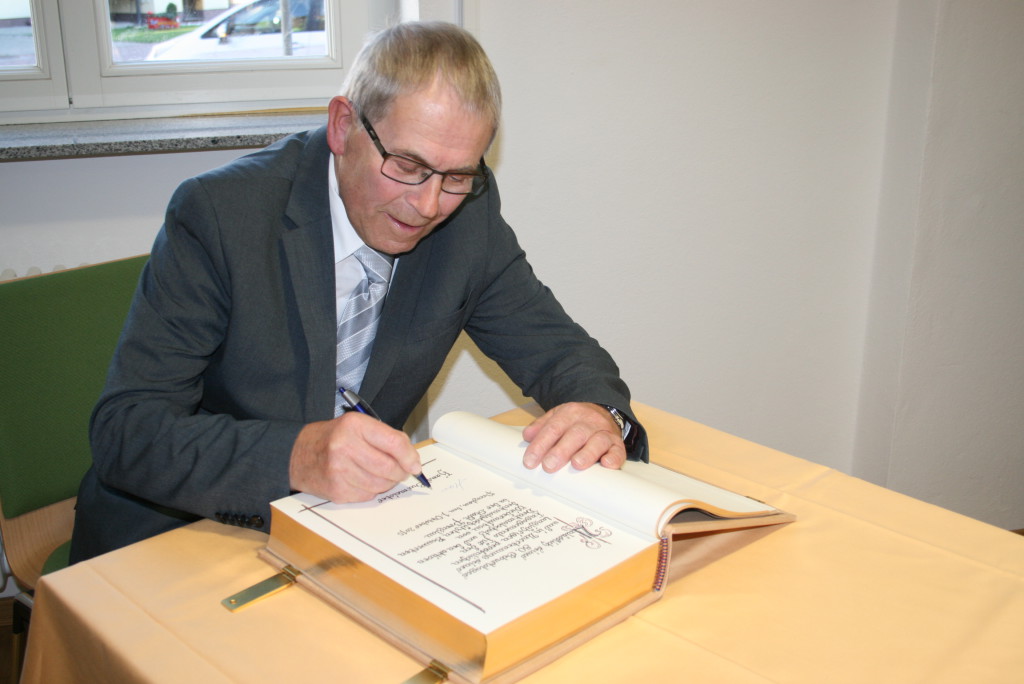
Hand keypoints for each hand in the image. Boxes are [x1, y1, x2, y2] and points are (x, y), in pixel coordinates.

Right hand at [289, 412, 422, 502]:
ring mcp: (339, 471)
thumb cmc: (332, 438)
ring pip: (380, 485)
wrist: (297, 454)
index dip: (410, 457)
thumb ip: (386, 437)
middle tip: (401, 471)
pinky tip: (361, 480)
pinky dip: (371, 490)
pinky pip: (367, 496)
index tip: (415, 465)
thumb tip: (412, 459)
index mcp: (355, 426)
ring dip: (386, 482)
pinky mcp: (337, 490)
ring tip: (377, 473)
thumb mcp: (357, 426)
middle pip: (389, 468)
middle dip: (401, 473)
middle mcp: (345, 447)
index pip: (394, 443)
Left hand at [521, 402, 625, 472]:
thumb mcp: (557, 417)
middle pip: (575, 434)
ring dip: (587, 453)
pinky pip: (618, 450)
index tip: (530, 461)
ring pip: (598, 440)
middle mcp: (588, 422)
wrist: (604, 410)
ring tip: (577, 464)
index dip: (540, 444)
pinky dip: (614, 457)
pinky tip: (607, 464)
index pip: (553, 428)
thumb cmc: (577, 420)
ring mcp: (604, 432)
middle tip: (549, 465)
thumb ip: (541, 426)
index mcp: (570, 413)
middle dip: (561, 451)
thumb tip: (527, 436)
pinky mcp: (617, 444)